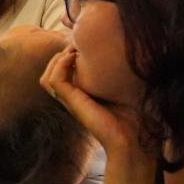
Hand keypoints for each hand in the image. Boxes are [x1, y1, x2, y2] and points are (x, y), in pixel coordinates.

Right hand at [41, 47, 145, 161]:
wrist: (135, 140)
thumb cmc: (136, 116)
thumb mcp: (127, 88)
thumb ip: (122, 73)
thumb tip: (132, 51)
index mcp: (84, 95)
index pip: (63, 73)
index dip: (68, 54)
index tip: (84, 43)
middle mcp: (74, 98)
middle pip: (51, 72)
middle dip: (61, 53)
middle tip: (78, 43)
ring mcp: (71, 101)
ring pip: (47, 76)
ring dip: (57, 58)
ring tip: (74, 50)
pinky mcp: (72, 102)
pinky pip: (54, 80)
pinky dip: (60, 65)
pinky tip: (74, 57)